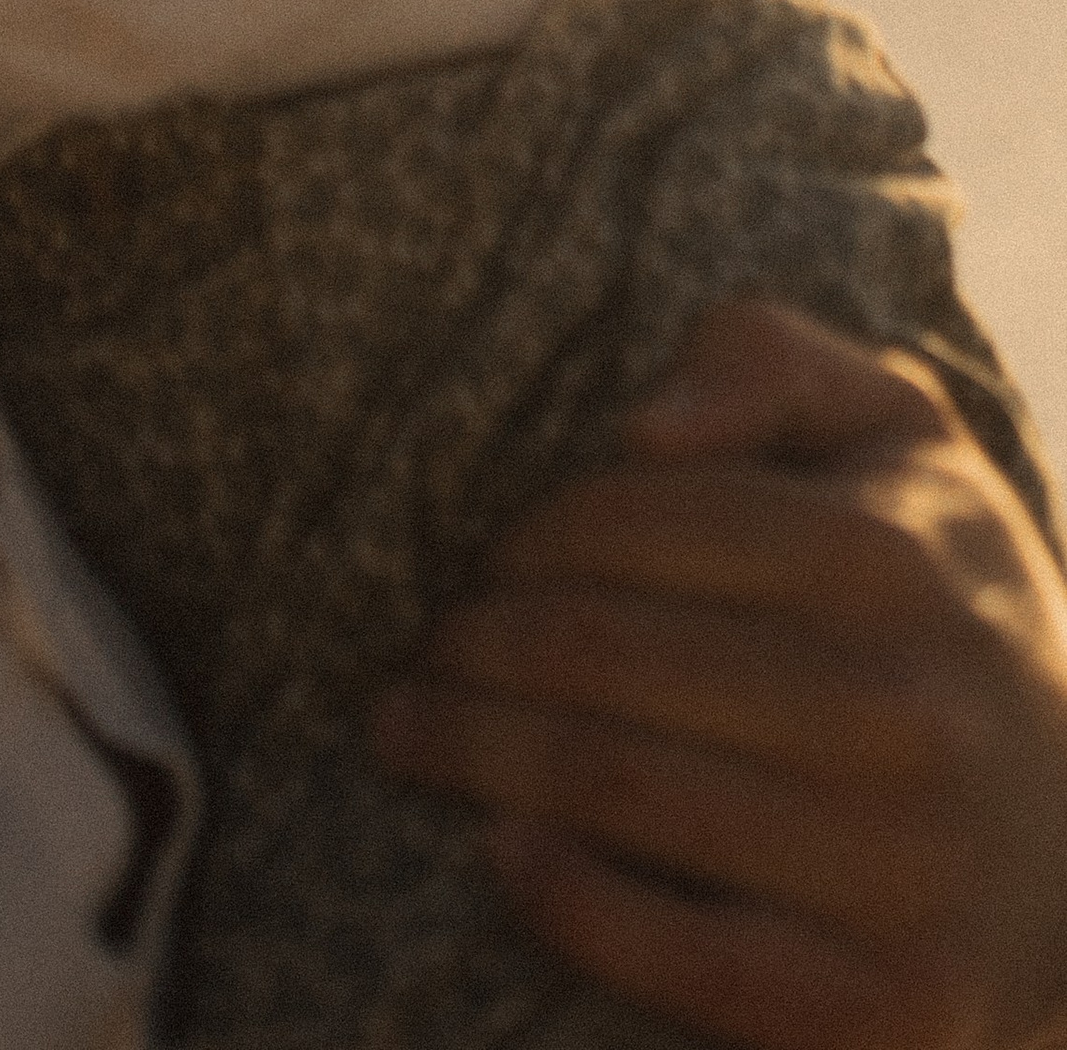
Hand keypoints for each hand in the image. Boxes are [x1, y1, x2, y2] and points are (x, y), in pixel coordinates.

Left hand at [372, 301, 1066, 1047]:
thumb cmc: (939, 608)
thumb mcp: (897, 438)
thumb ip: (770, 362)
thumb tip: (643, 421)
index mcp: (891, 557)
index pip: (629, 520)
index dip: (521, 538)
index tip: (474, 559)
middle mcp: (903, 709)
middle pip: (599, 653)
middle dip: (472, 645)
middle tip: (415, 652)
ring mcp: (901, 868)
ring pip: (616, 788)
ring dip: (474, 752)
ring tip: (408, 730)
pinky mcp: (889, 1007)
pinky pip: (690, 960)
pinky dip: (568, 901)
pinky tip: (497, 849)